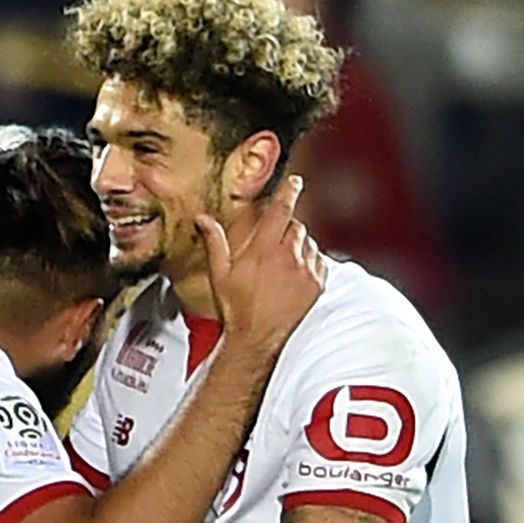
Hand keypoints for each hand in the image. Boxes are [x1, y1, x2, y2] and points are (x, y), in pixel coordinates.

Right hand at [205, 173, 321, 356]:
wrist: (257, 340)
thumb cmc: (237, 309)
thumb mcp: (220, 274)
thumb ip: (214, 242)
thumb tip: (202, 219)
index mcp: (264, 249)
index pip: (281, 210)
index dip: (289, 192)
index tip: (295, 182)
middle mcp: (288, 257)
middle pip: (296, 226)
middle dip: (287, 228)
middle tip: (275, 242)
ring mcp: (306, 272)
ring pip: (310, 243)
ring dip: (300, 246)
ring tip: (284, 263)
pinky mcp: (317, 286)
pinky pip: (321, 262)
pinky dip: (312, 262)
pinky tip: (297, 274)